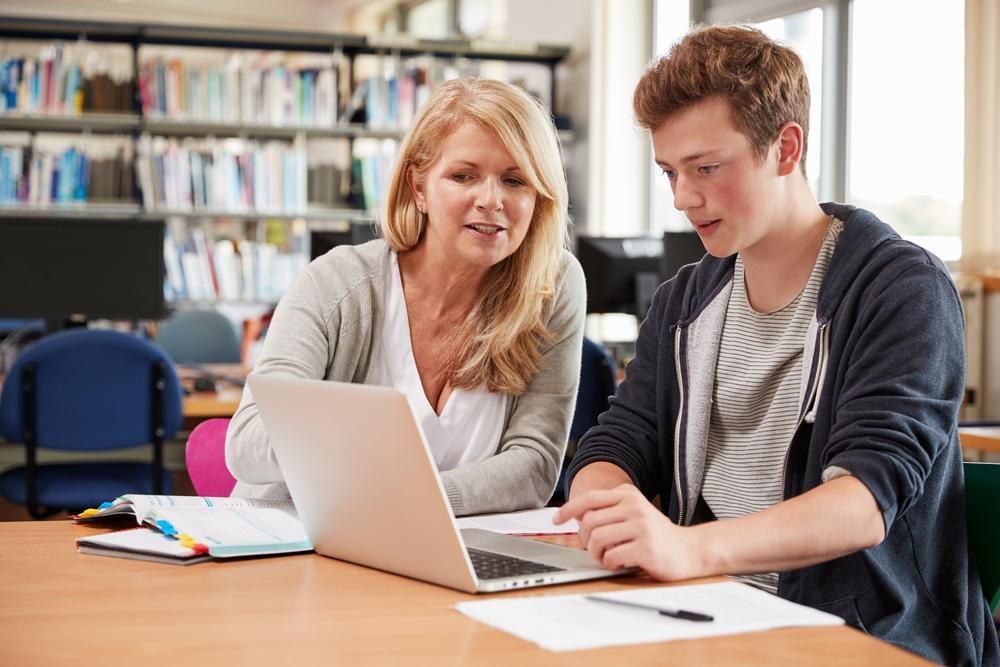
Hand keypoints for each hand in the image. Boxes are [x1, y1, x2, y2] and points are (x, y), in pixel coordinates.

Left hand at [555, 484, 707, 580]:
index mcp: (628, 494)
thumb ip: (608, 510)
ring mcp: (641, 526)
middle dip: (585, 540)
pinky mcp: (646, 547)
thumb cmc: (655, 534)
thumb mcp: (633, 512)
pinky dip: (610, 563)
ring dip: (596, 553)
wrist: (689, 550)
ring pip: (597, 539)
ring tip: (606, 557)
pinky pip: (612, 556)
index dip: (569, 509)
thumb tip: (575, 515)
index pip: (590, 498)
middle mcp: (634, 506)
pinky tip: (619, 563)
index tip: (556, 519)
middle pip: (589, 522)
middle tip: (595, 549)